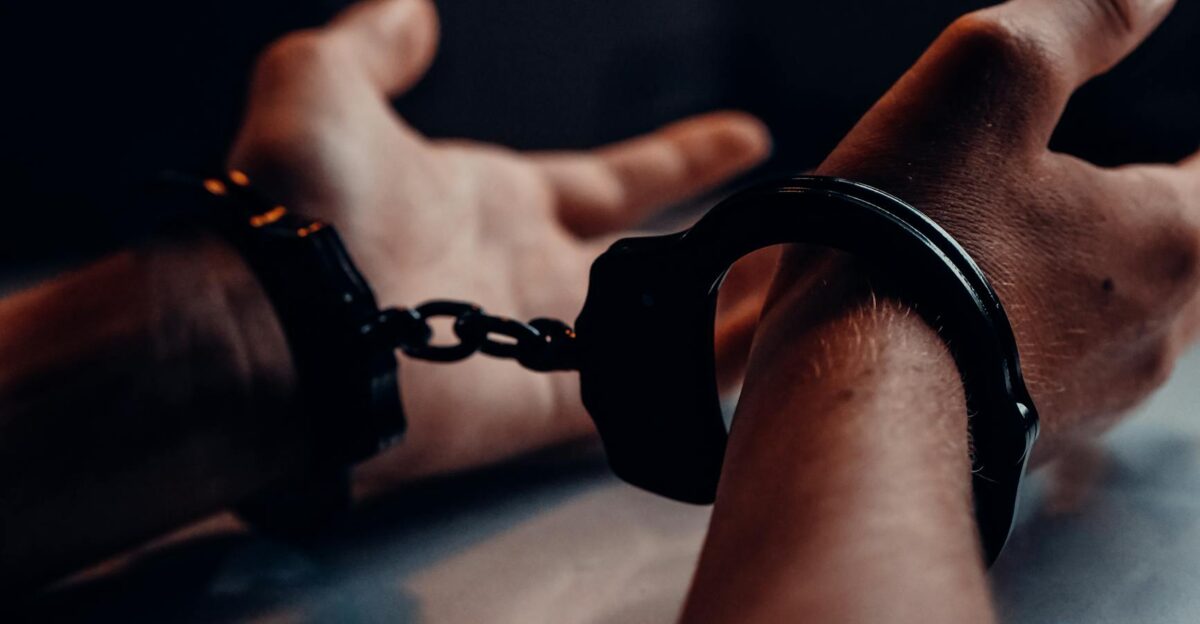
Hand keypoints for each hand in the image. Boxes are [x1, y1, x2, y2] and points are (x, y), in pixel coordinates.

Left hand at [227, 0, 768, 489]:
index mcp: (496, 202)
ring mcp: (539, 344)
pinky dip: (704, 375)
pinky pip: (643, 393)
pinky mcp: (544, 409)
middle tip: (787, 234)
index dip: (683, 158)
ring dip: (727, 311)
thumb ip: (376, 42)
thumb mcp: (325, 81)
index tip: (745, 137)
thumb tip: (413, 7)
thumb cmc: (297, 200)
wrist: (278, 320)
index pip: (616, 181)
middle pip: (649, 261)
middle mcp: (528, 274)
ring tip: (803, 289)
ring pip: (658, 331)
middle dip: (718, 246)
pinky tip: (770, 354)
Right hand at [764, 0, 1199, 456]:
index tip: (1186, 151)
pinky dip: (1039, 334)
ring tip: (1046, 249)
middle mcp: (1152, 331)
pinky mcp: (1025, 440)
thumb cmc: (911, 236)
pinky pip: (1057, 373)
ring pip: (1125, 322)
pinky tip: (991, 319)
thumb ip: (1088, 15)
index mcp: (1168, 236)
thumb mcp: (992, 78)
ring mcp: (1089, 399)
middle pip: (1188, 255)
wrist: (840, 395)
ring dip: (1096, 279)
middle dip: (1162, 215)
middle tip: (1131, 188)